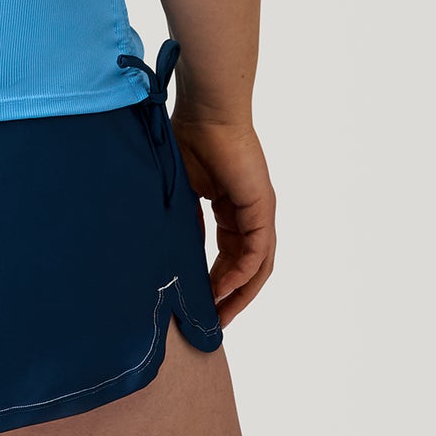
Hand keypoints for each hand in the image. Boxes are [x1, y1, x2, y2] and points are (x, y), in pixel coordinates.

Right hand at [170, 114, 275, 325]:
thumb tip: (173, 254)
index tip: (198, 302)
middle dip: (230, 298)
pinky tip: (221, 290)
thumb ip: (184, 220)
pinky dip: (241, 275)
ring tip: (219, 317)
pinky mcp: (261, 209)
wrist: (206, 112)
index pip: (230, 254)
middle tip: (211, 323)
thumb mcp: (182, 190)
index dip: (216, 281)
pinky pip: (256, 253)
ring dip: (239, 294)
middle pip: (247, 268)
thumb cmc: (190, 138)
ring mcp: (259, 212)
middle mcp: (251, 214)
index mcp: (232, 207)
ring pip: (256, 266)